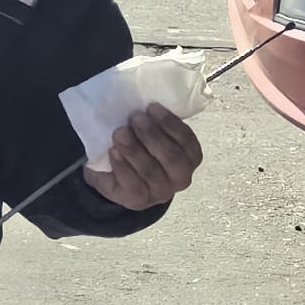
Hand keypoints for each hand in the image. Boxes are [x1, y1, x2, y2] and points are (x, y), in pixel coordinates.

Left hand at [84, 106, 203, 212]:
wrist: (116, 175)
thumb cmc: (140, 148)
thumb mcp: (152, 134)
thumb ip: (155, 122)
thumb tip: (143, 104)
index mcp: (190, 158)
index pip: (188, 142)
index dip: (170, 123)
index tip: (151, 107)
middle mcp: (180, 178)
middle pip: (172, 157)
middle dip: (152, 135)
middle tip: (134, 118)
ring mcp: (160, 192)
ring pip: (150, 170)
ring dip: (134, 148)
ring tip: (120, 132)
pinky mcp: (138, 201)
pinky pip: (132, 183)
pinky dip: (122, 165)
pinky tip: (114, 151)